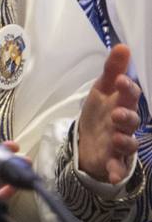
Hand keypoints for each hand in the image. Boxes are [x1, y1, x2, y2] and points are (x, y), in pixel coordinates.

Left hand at [77, 44, 140, 183]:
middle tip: (117, 113)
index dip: (127, 89)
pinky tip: (113, 175)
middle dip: (127, 116)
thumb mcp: (102, 89)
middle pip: (131, 120)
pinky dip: (116, 171)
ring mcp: (120, 143)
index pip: (130, 95)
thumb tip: (122, 45)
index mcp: (122, 104)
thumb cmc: (99, 111)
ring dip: (124, 140)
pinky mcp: (112, 160)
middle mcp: (124, 124)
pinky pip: (117, 167)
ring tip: (116, 137)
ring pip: (128, 142)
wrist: (88, 139)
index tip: (121, 81)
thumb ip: (112, 70)